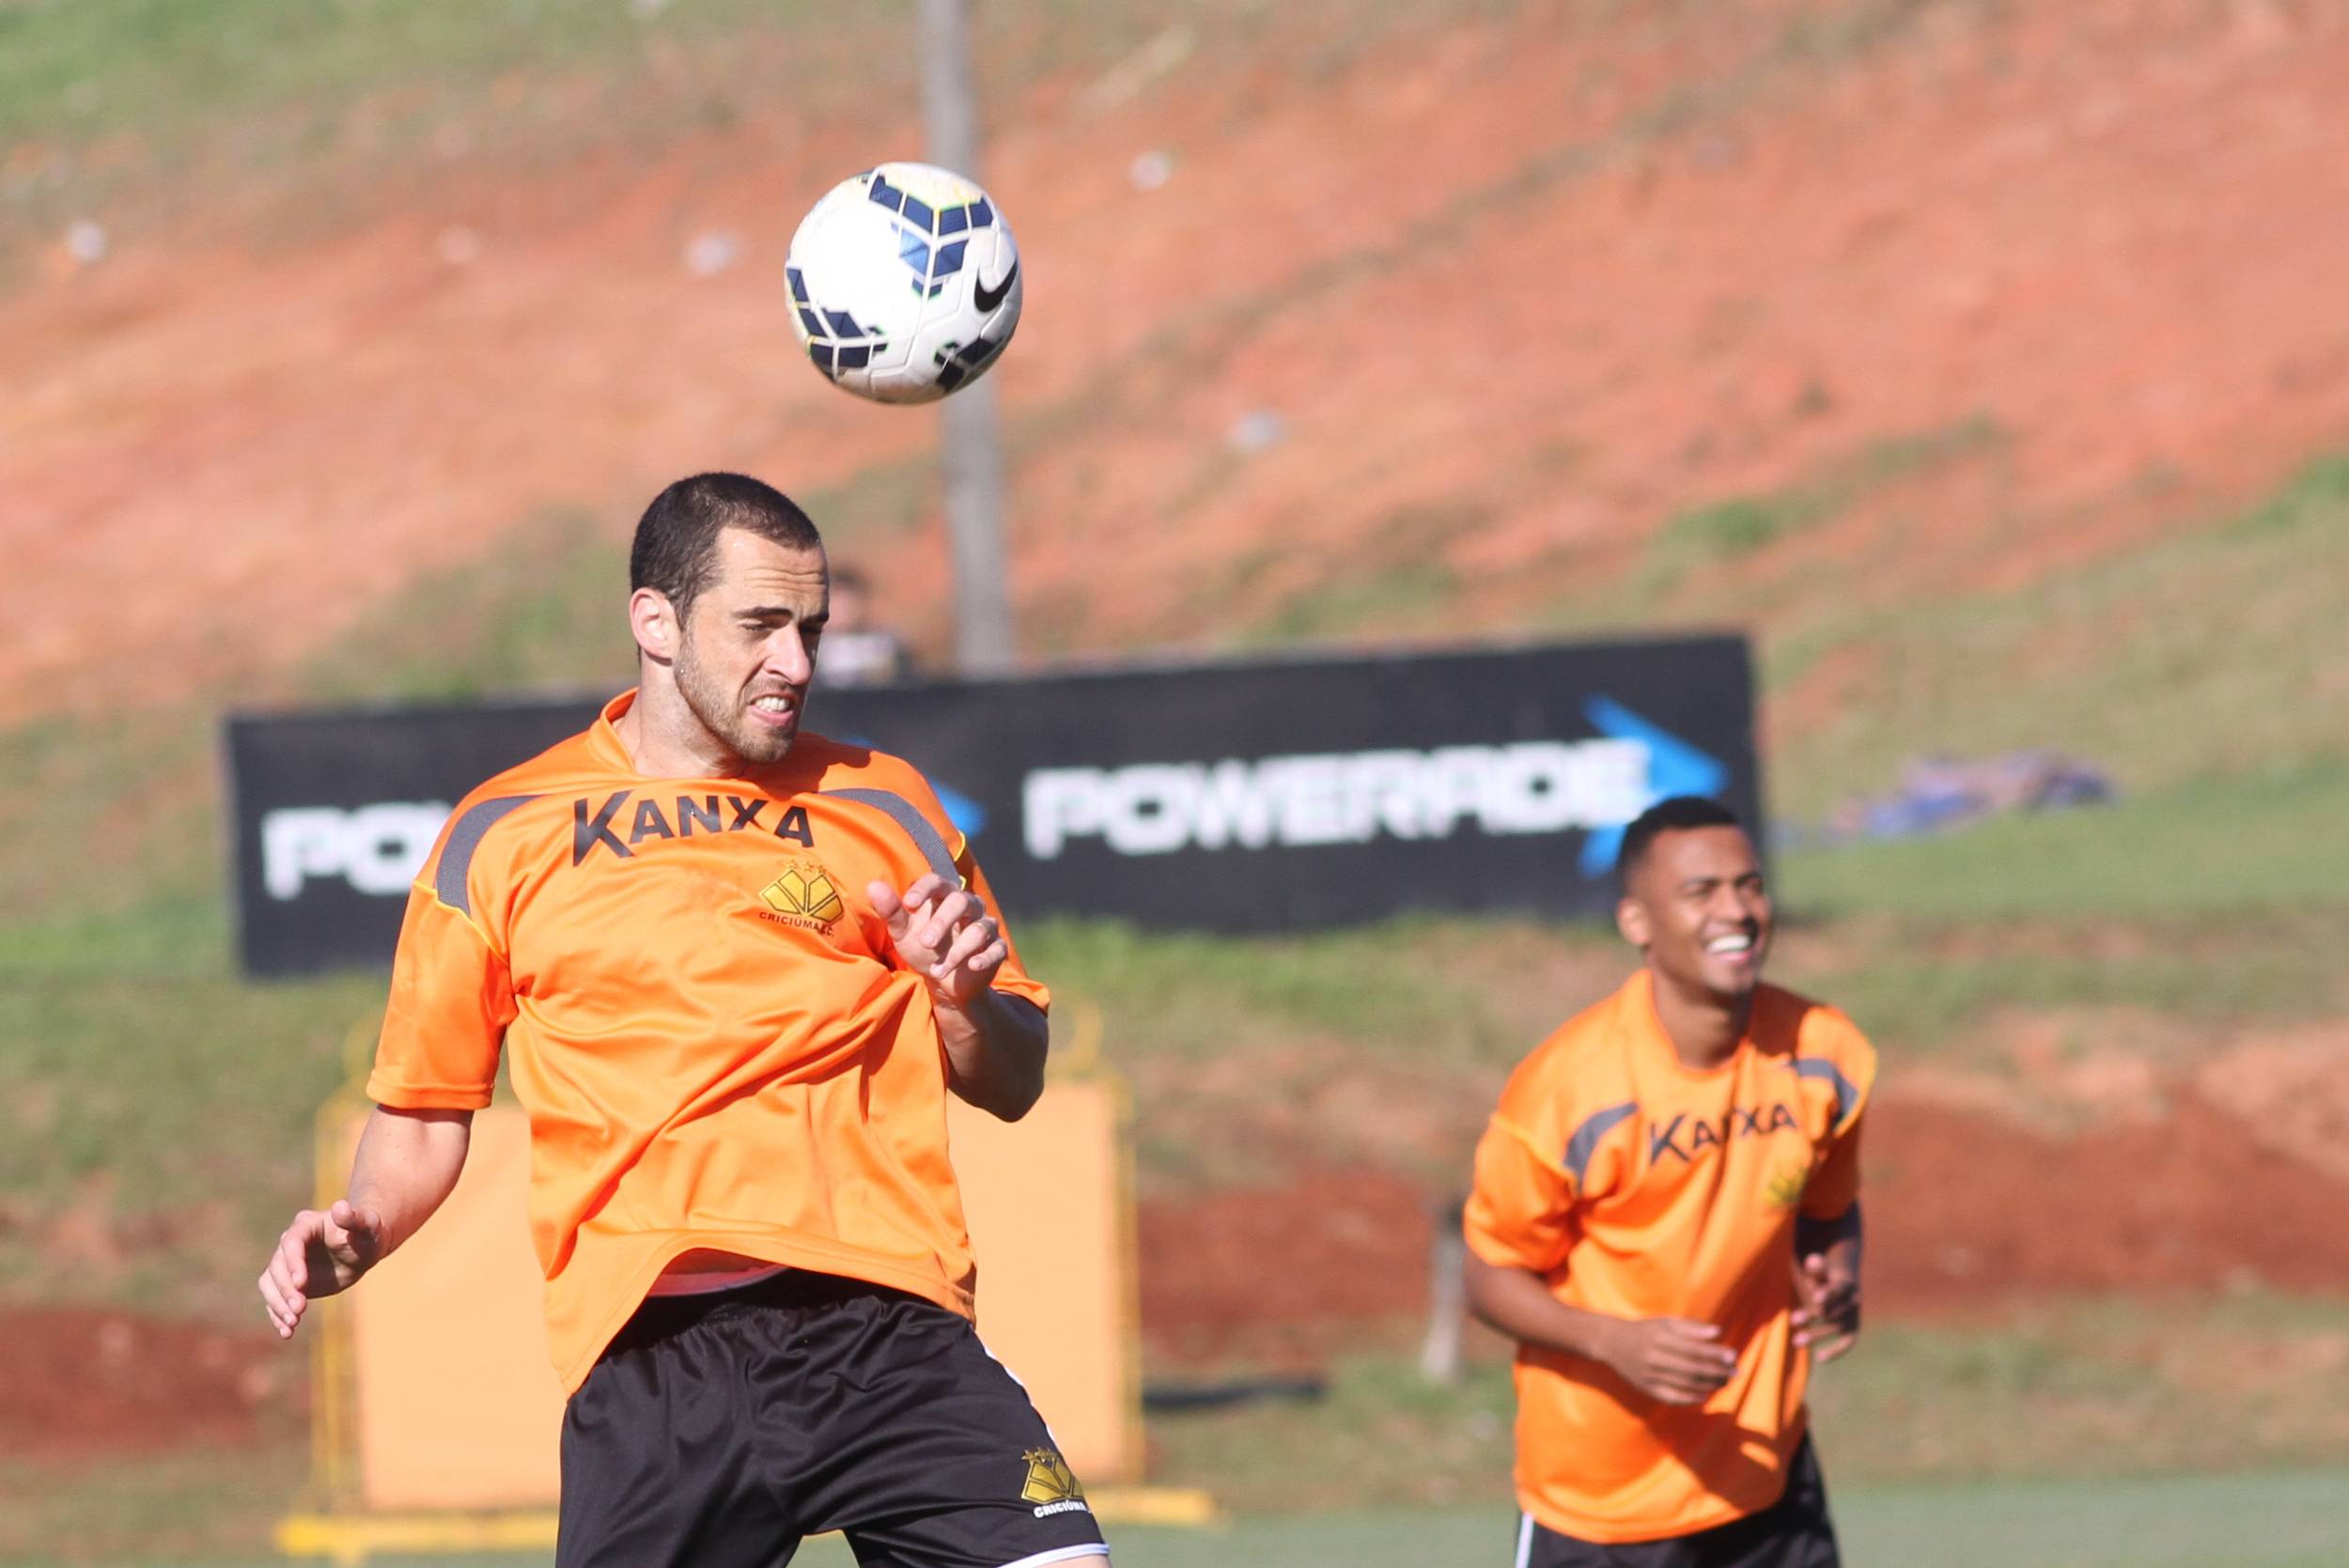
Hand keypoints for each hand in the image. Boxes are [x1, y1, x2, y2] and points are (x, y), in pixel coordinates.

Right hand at [258, 1199, 384, 1339]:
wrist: (364, 1247)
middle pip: (277, 1267)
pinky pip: (275, 1299)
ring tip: (293, 1324)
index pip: (291, 1243)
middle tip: (300, 1309)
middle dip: (285, 1290)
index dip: (293, 1263)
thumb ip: (356, 1217)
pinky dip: (278, 1315)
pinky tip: (287, 1332)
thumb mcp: (368, 1225)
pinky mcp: (289, 1283)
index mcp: (306, 1225)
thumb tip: (341, 1206)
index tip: (300, 1284)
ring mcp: (287, 1264)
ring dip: (277, 1305)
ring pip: (270, 1284)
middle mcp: (290, 1244)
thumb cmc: (369, 1232)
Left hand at [869, 874, 1004, 1008]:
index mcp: (945, 896)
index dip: (925, 889)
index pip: (938, 882)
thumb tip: (872, 885)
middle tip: (925, 942)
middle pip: (961, 902)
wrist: (945, 980)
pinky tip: (972, 966)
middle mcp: (969, 906)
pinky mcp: (997, 948)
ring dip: (957, 951)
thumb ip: (891, 911)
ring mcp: (985, 926)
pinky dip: (985, 957)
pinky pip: (997, 948)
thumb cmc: (923, 947)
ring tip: (937, 970)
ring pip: (979, 929)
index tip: (909, 904)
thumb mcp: (903, 932)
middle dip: (943, 922)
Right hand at [1595, 1316, 1738, 1405]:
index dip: (1714, 1354)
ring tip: (1725, 1382)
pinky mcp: (1646, 1388)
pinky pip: (1672, 1397)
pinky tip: (1705, 1395)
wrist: (1612, 1342)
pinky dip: (1690, 1398)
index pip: (1692, 1348)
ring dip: (1709, 1385)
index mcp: (1659, 1337)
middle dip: (1716, 1372)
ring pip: (1684, 1384)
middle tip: (1736, 1373)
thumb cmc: (1646, 1330)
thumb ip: (1691, 1327)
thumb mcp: (1665, 1322)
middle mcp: (1653, 1357)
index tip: (1733, 1355)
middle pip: (1691, 1369)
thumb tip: (1717, 1333)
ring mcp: (1649, 1375)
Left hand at [1791, 1252, 1859, 1363]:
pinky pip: (1848, 1341)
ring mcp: (1854, 1316)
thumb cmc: (1824, 1278)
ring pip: (1837, 1327)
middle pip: (1834, 1309)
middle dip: (1813, 1314)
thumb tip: (1813, 1259)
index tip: (1815, 1299)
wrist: (1842, 1287)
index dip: (1828, 1293)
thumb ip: (1816, 1269)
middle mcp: (1853, 1301)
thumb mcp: (1819, 1272)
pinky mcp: (1852, 1328)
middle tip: (1792, 1320)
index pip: (1838, 1289)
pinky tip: (1820, 1358)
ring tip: (1796, 1341)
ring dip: (1818, 1334)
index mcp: (1847, 1283)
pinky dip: (1837, 1351)